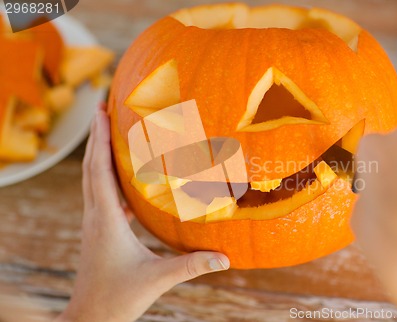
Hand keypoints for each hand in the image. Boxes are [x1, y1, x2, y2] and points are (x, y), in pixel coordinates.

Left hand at [56, 107, 229, 321]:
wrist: (89, 317)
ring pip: (92, 178)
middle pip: (91, 167)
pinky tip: (124, 174)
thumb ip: (192, 266)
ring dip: (98, 152)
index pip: (99, 171)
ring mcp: (94, 222)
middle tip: (102, 106)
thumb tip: (226, 258)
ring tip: (108, 130)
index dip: (100, 140)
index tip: (101, 112)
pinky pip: (100, 193)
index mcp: (106, 220)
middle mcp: (95, 215)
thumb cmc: (118, 298)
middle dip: (95, 135)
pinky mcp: (98, 229)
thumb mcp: (157, 279)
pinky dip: (107, 175)